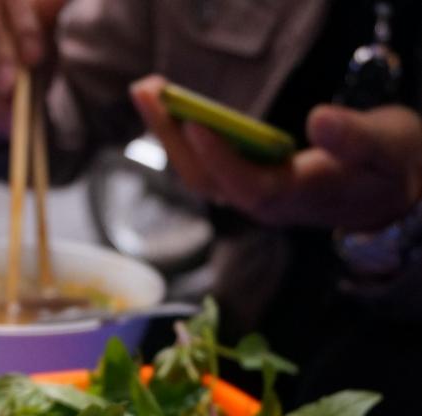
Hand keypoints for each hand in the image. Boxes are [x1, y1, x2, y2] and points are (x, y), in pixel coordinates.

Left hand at [132, 74, 421, 230]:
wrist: (389, 197)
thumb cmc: (389, 167)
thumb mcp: (386, 148)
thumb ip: (355, 138)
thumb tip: (319, 119)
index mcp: (299, 198)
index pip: (250, 186)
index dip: (221, 158)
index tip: (193, 122)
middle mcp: (266, 203)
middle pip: (208, 181)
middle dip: (173, 136)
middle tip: (147, 90)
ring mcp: (253, 195)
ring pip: (200, 174)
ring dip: (169, 133)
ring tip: (148, 90)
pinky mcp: (249, 182)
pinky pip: (205, 166)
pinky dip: (183, 135)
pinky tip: (168, 108)